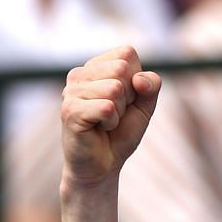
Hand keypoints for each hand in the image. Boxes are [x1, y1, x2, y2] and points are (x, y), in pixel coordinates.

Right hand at [61, 45, 161, 184]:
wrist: (102, 167)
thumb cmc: (120, 134)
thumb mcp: (144, 106)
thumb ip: (151, 86)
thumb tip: (139, 79)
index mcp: (95, 66)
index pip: (128, 54)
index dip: (136, 81)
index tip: (124, 101)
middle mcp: (79, 73)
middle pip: (122, 69)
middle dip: (128, 97)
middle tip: (114, 114)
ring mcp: (71, 91)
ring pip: (115, 89)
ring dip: (119, 113)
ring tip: (106, 123)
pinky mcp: (70, 110)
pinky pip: (107, 108)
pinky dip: (111, 123)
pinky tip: (98, 129)